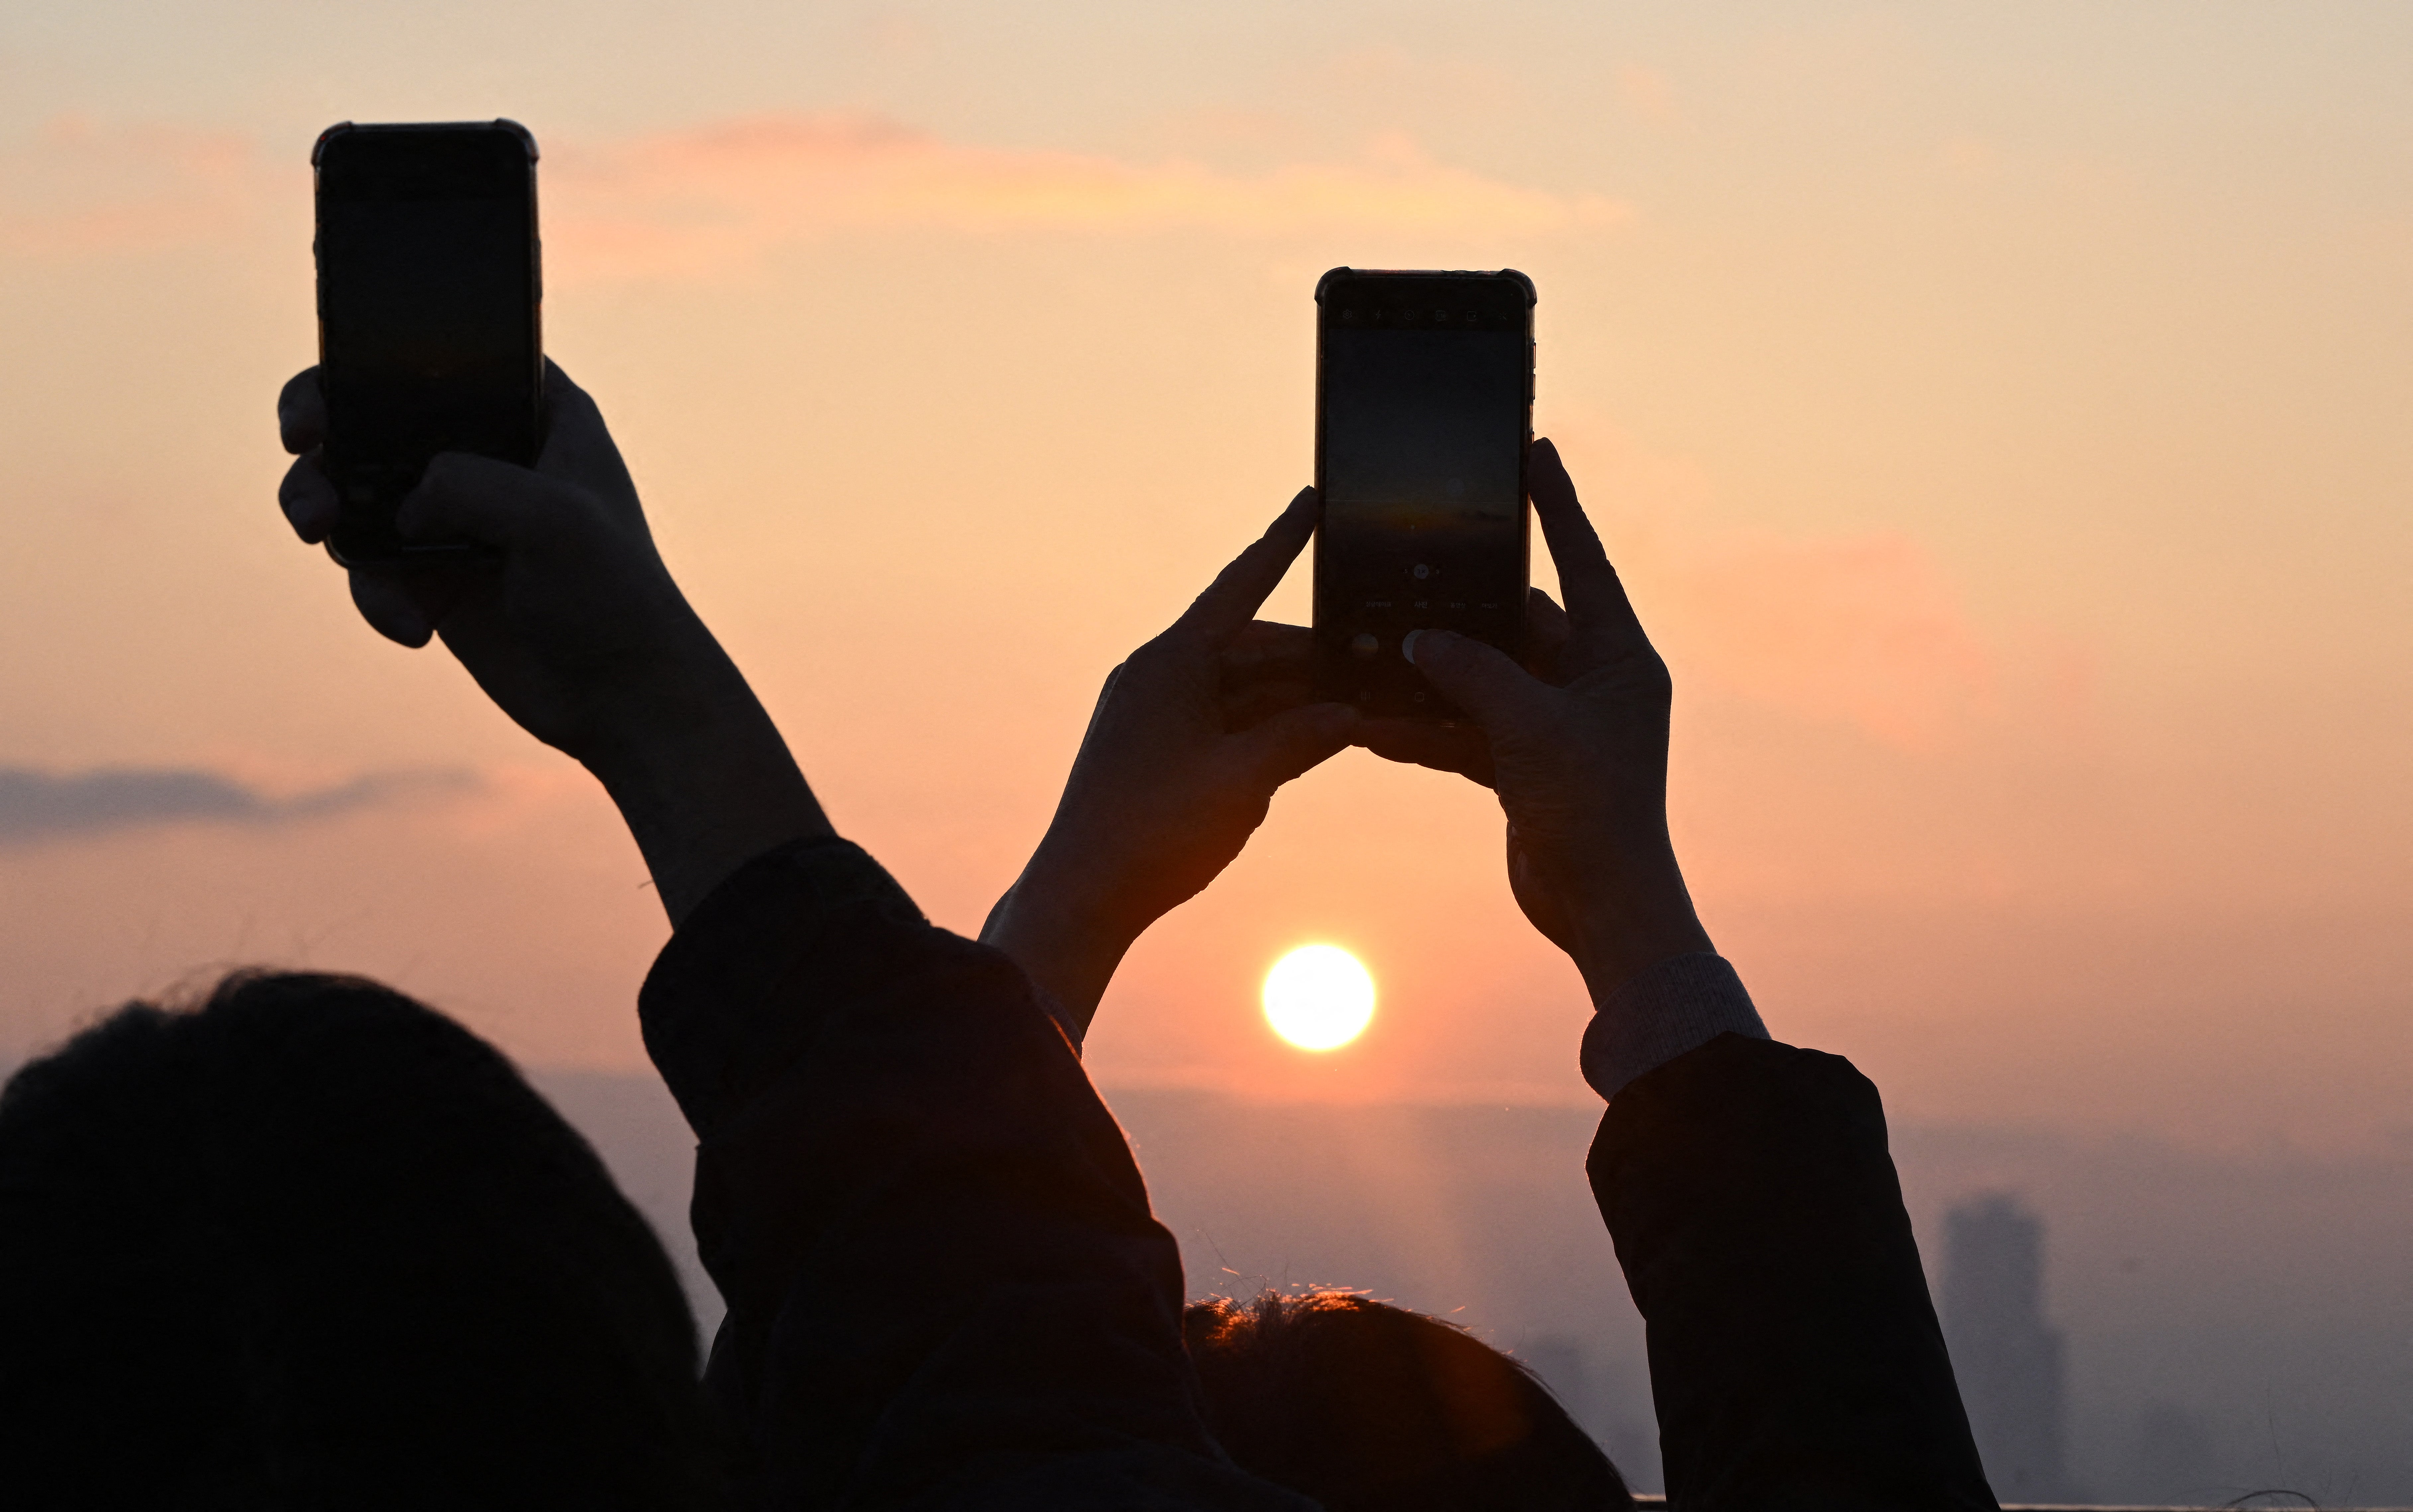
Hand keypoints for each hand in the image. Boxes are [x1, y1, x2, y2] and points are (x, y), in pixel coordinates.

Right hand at [275, 363, 828, 922]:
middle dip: (325, 425)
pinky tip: (413, 629)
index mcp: (540, 412)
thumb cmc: (615, 595)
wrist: (624, 697)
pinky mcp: (433, 575)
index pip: (452, 352)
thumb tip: (403, 503)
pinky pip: (368, 565)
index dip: (381, 353)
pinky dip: (373, 592)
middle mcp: (492, 455)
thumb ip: (470, 484)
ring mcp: (457, 515)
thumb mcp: (555, 519)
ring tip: (317, 528)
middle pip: (381, 414)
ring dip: (321, 502)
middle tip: (302, 443)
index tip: (338, 383)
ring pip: (356, 487)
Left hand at [981, 489, 1356, 1036]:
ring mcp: (1153, 713)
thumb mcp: (1246, 780)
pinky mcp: (1155, 749)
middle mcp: (1158, 676)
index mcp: (1172, 662)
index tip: (1312, 499)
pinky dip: (1264, 733)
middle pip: (1253, 649)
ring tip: (1351, 718)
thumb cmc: (1155, 831)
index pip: (1242, 584)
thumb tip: (1351, 716)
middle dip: (1313, 663)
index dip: (1283, 541)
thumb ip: (1303, 738)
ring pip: (1242, 691)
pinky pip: (1223, 723)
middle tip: (1372, 670)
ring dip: (1293, 705)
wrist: (1084, 895)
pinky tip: (1302, 751)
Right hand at [1354, 439, 1712, 1000]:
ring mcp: (1558, 724)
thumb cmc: (1593, 813)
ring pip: (1484, 680)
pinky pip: (1469, 730)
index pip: (1583, 561)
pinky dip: (1428, 729)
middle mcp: (1594, 683)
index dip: (1558, 505)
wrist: (1601, 908)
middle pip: (1518, 624)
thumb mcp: (1529, 729)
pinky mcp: (1527, 765)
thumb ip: (1473, 674)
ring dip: (1432, 677)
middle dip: (1461, 612)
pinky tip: (1373, 725)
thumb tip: (1418, 639)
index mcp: (1619, 658)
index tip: (1536, 449)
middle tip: (1410, 575)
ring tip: (1373, 655)